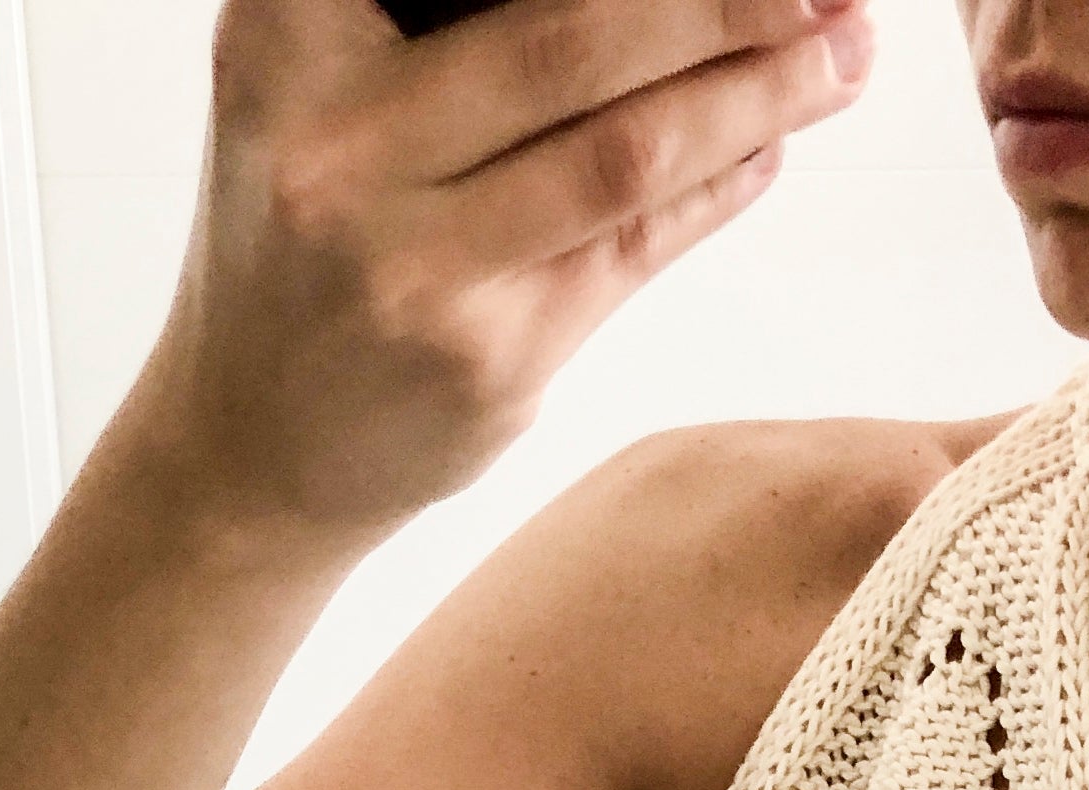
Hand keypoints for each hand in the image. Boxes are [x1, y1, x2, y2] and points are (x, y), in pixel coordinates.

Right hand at [131, 0, 877, 550]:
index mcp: (287, 36)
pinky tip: (772, 147)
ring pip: (624, 153)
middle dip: (721, 6)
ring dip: (755, 96)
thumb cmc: (304, 236)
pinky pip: (634, 252)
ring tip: (841, 55)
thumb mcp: (313, 88)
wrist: (247, 446)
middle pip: (574, 40)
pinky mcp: (488, 362)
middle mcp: (340, 147)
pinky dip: (717, 189)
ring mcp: (416, 267)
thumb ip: (440, 22)